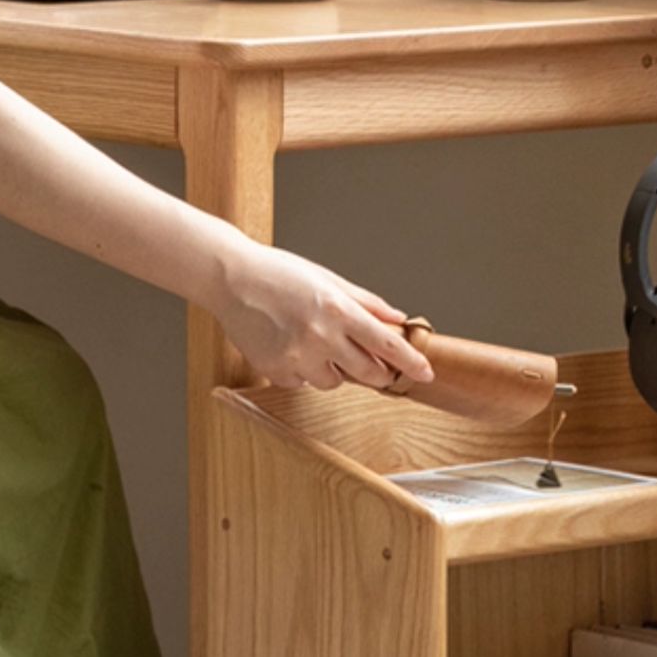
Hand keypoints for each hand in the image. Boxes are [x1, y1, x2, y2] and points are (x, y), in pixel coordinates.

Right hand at [211, 242, 433, 391]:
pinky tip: (288, 345)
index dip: (410, 362)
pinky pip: (303, 383)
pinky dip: (302, 370)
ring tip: (312, 341)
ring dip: (334, 369)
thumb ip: (366, 303)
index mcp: (338, 310)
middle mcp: (320, 337)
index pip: (387, 344)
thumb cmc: (279, 274)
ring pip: (334, 382)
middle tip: (367, 358)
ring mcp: (297, 357)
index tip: (425, 373)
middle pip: (368, 373)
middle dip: (375, 370)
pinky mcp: (276, 371)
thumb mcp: (328, 280)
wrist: (231, 280)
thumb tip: (397, 319)